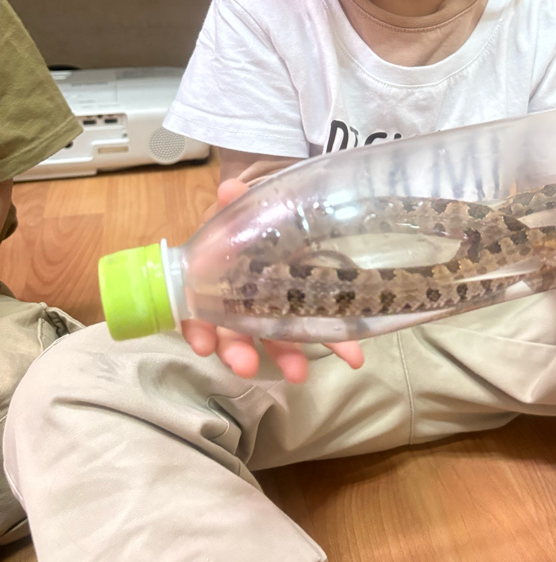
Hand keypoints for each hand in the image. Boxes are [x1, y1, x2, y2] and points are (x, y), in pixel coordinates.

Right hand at [182, 179, 364, 380]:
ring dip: (286, 357)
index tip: (202, 346)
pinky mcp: (307, 309)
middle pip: (234, 335)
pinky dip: (334, 343)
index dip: (198, 330)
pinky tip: (351, 355)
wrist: (281, 216)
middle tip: (245, 368)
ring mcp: (276, 311)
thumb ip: (235, 204)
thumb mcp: (241, 212)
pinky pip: (317, 329)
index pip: (200, 312)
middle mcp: (242, 304)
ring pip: (274, 339)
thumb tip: (229, 188)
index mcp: (219, 282)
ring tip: (300, 373)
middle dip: (239, 353)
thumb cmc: (252, 222)